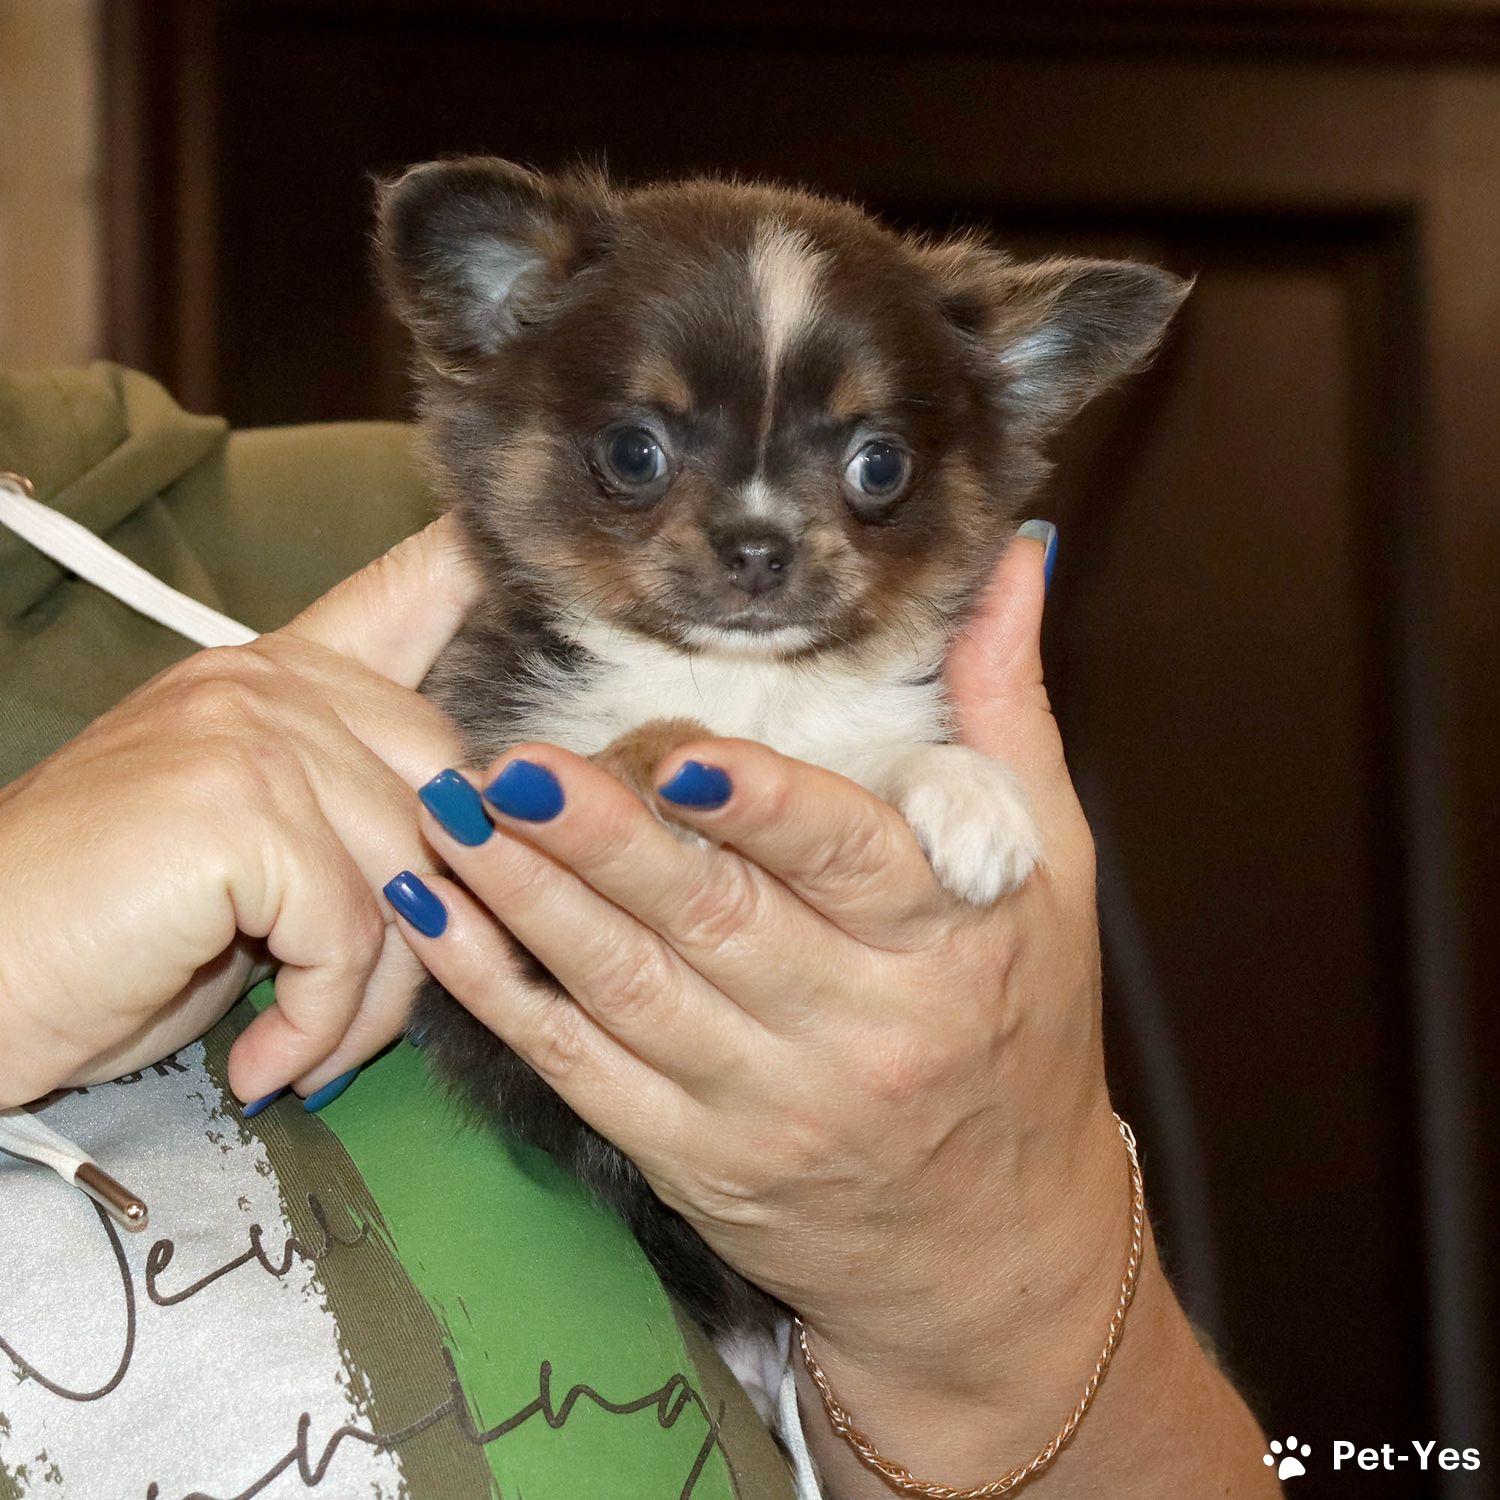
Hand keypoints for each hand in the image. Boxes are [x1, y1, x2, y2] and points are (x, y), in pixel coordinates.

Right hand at [0, 518, 475, 1109]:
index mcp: (274, 677)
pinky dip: (323, 1020)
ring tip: (305, 1047)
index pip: (400, 597)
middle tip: (361, 1007)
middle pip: (448, 787)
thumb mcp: (248, 864)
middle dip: (438, 919)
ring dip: (373, 999)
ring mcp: (252, 732)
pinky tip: (266, 1058)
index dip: (470, 570)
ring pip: (407, 877)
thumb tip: (478, 846)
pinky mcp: (236, 806)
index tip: (510, 549)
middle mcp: (269, 683)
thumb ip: (351, 822)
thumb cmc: (106, 938)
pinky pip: (349, 932)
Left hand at [390, 525, 1272, 1494]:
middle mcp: (855, 1027)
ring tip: (447, 816)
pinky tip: (435, 921)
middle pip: (712, 924)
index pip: (850, 860)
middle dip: (603, 845)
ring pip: (626, 993)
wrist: (993, 1245)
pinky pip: (579, 1071)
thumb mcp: (1052, 869)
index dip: (765, 809)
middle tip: (512, 766)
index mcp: (951, 940)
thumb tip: (1011, 553)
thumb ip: (1005, 709)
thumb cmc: (1026, 1027)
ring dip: (526, 903)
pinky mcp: (690, 1156)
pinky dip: (498, 996)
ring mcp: (762, 1104)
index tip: (681, 756)